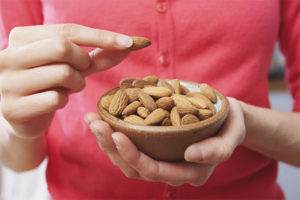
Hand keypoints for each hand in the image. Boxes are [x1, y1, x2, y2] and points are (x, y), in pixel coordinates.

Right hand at [0, 24, 132, 137]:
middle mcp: (7, 56)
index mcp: (21, 37)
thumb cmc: (50, 84)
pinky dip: (64, 100)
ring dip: (77, 83)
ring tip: (67, 87)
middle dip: (83, 61)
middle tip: (81, 71)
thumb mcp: (72, 66)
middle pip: (63, 47)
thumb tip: (129, 45)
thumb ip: (97, 55)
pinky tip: (55, 102)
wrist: (24, 116)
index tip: (129, 43)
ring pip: (63, 73)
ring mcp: (7, 83)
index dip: (101, 36)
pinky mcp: (12, 108)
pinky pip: (56, 99)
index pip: (68, 30)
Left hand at [85, 97, 245, 185]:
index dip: (133, 155)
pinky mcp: (154, 149)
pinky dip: (113, 135)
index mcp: (190, 172)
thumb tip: (191, 155)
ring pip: (126, 160)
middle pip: (134, 167)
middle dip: (111, 146)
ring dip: (106, 141)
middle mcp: (172, 171)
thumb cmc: (229, 124)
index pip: (155, 170)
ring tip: (92, 119)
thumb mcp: (232, 133)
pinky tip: (103, 118)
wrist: (226, 118)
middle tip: (95, 122)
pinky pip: (130, 148)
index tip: (116, 133)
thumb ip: (218, 149)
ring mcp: (161, 160)